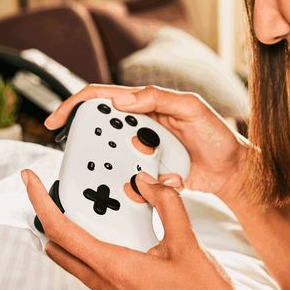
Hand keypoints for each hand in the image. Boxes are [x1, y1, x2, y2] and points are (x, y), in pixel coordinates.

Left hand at [23, 168, 276, 289]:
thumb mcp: (186, 243)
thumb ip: (167, 206)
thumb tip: (150, 182)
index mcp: (115, 267)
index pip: (63, 231)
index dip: (41, 203)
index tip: (30, 182)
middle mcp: (107, 285)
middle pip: (60, 248)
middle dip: (48, 219)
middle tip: (49, 193)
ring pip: (76, 263)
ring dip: (70, 237)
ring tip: (79, 211)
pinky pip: (95, 273)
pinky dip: (91, 251)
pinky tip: (112, 239)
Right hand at [44, 84, 248, 199]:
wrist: (233, 171)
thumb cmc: (216, 135)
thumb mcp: (192, 108)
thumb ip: (158, 98)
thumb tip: (120, 99)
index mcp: (144, 105)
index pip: (102, 98)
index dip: (75, 105)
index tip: (56, 119)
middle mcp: (138, 127)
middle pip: (100, 130)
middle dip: (87, 143)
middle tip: (81, 157)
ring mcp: (140, 151)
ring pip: (111, 159)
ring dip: (109, 169)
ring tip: (121, 176)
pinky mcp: (146, 175)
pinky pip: (126, 180)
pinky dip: (127, 186)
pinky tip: (137, 192)